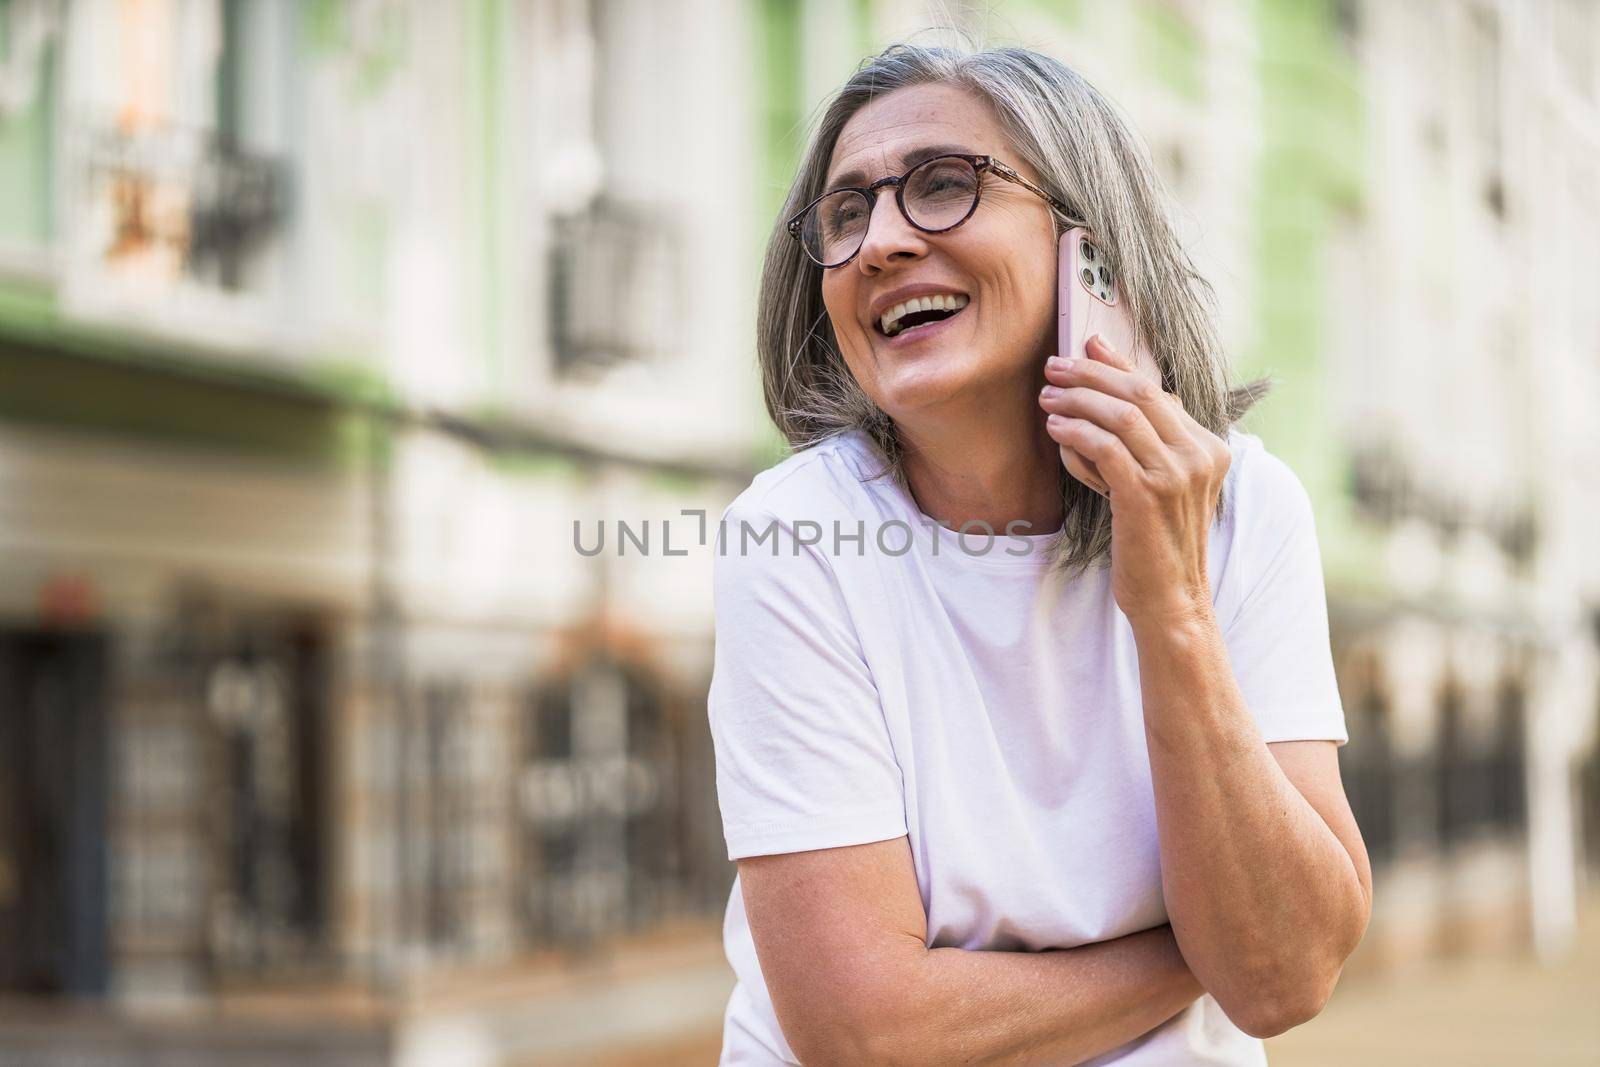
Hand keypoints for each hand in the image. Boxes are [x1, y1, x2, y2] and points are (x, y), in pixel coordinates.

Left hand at [1037, 335, 1229, 626]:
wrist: (1171, 599)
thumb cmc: (1158, 542)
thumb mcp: (1164, 486)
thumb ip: (1154, 443)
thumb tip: (1131, 392)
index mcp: (1210, 448)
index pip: (1158, 391)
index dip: (1119, 364)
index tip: (1087, 344)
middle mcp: (1200, 456)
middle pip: (1140, 394)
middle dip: (1091, 375)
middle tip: (1053, 368)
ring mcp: (1176, 475)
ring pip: (1122, 416)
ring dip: (1077, 401)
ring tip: (1046, 399)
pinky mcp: (1146, 495)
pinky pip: (1106, 448)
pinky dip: (1077, 433)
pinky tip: (1056, 431)